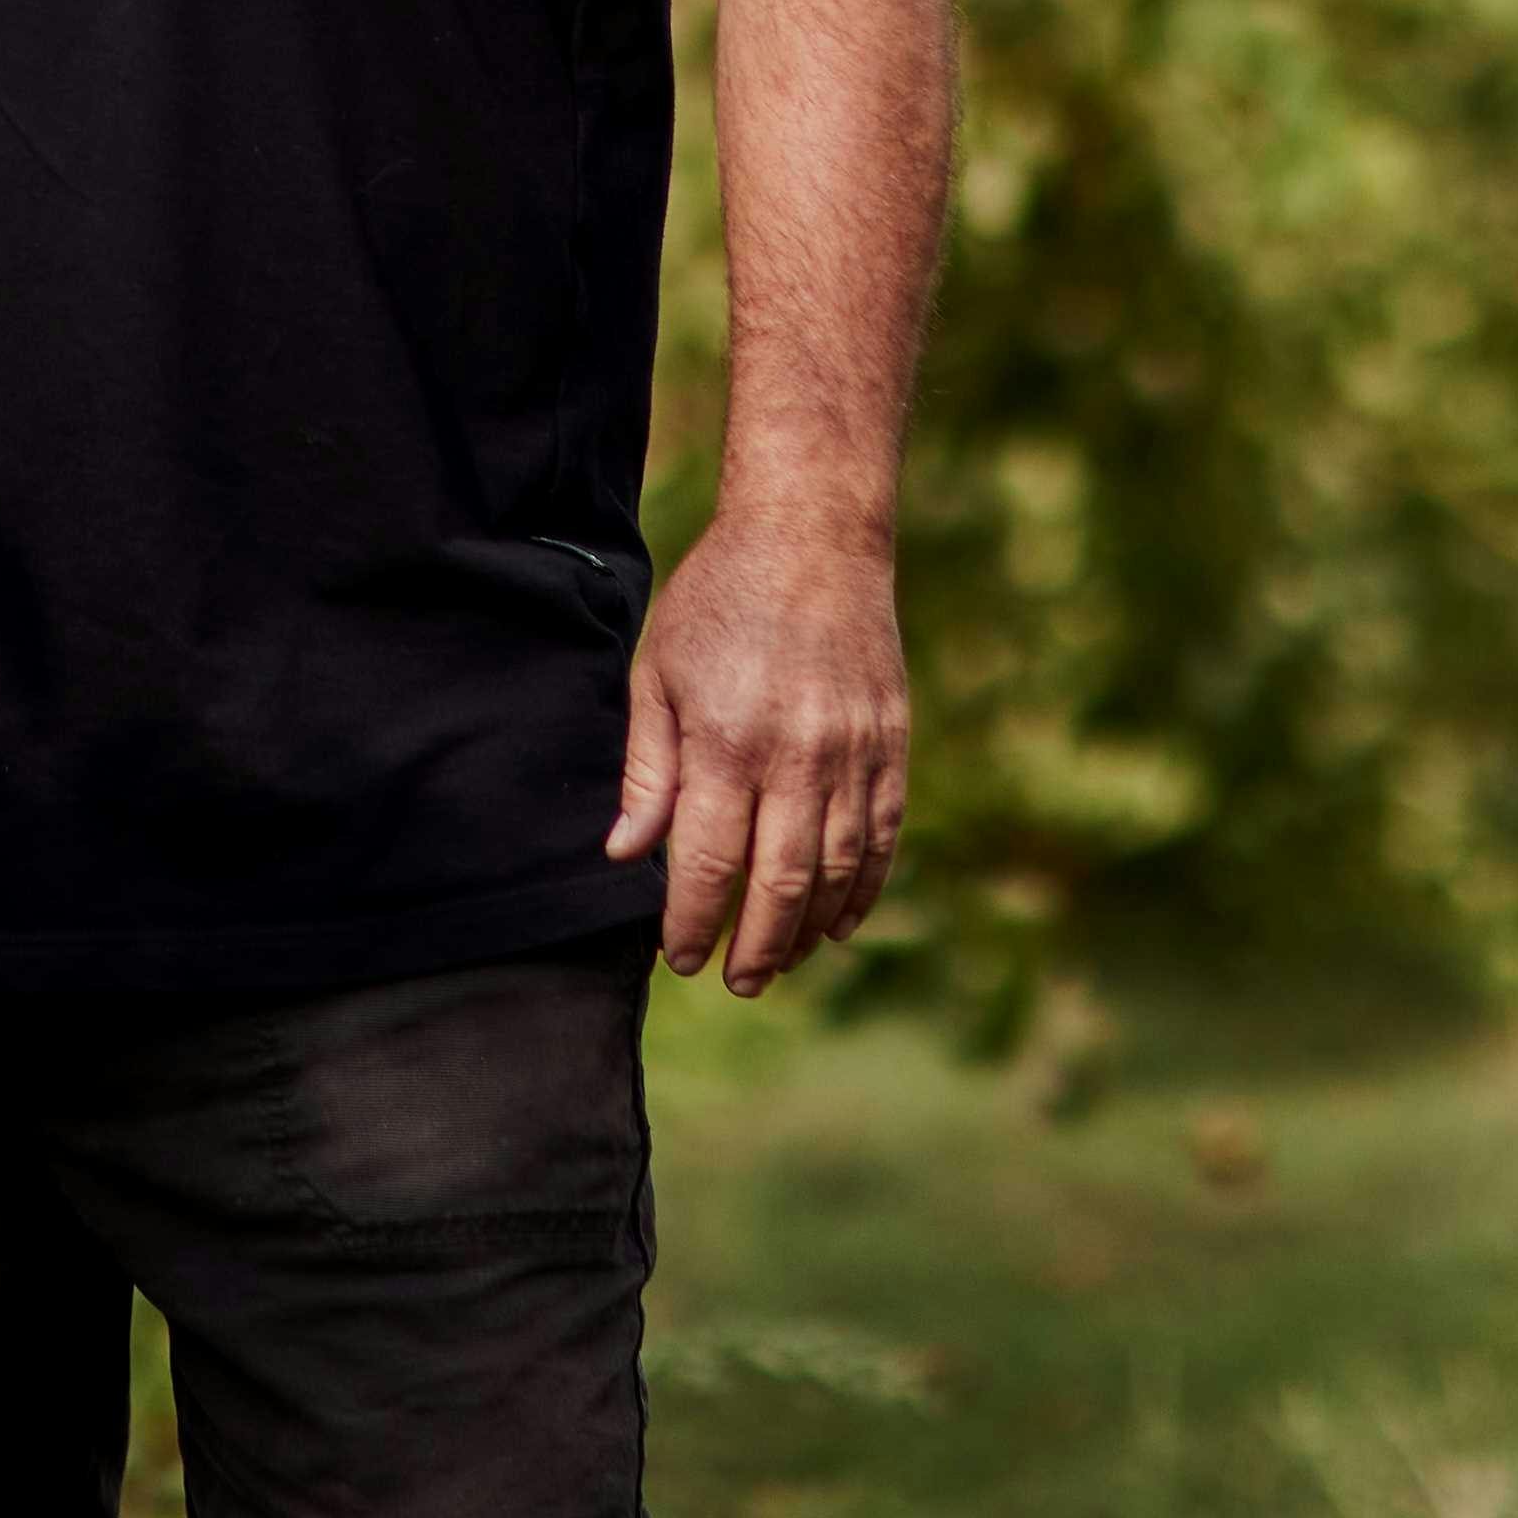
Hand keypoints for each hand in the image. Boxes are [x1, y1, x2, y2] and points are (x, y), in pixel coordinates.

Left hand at [607, 512, 909, 994]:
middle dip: (754, 947)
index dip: (690, 921)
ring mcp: (852, 755)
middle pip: (777, 884)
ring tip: (782, 961)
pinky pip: (883, 838)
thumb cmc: (720, 600)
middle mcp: (795, 757)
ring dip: (808, 930)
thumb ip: (648, 769)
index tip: (678, 957)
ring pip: (836, 872)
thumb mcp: (659, 673)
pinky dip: (864, 889)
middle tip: (736, 982)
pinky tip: (839, 922)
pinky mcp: (892, 746)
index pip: (705, 863)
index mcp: (725, 741)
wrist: (813, 535)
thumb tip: (624, 854)